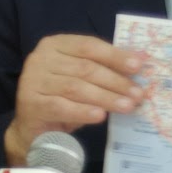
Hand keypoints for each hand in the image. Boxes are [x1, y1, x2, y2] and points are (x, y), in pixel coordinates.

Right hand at [4, 34, 144, 163]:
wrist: (35, 128)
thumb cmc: (63, 98)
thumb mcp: (84, 79)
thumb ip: (105, 68)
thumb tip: (140, 59)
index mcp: (55, 45)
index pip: (88, 46)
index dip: (114, 55)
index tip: (138, 66)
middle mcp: (41, 58)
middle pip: (84, 68)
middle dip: (115, 81)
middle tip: (138, 94)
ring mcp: (33, 80)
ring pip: (75, 87)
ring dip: (105, 97)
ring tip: (127, 106)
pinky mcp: (31, 104)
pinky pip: (61, 107)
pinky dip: (83, 111)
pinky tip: (100, 116)